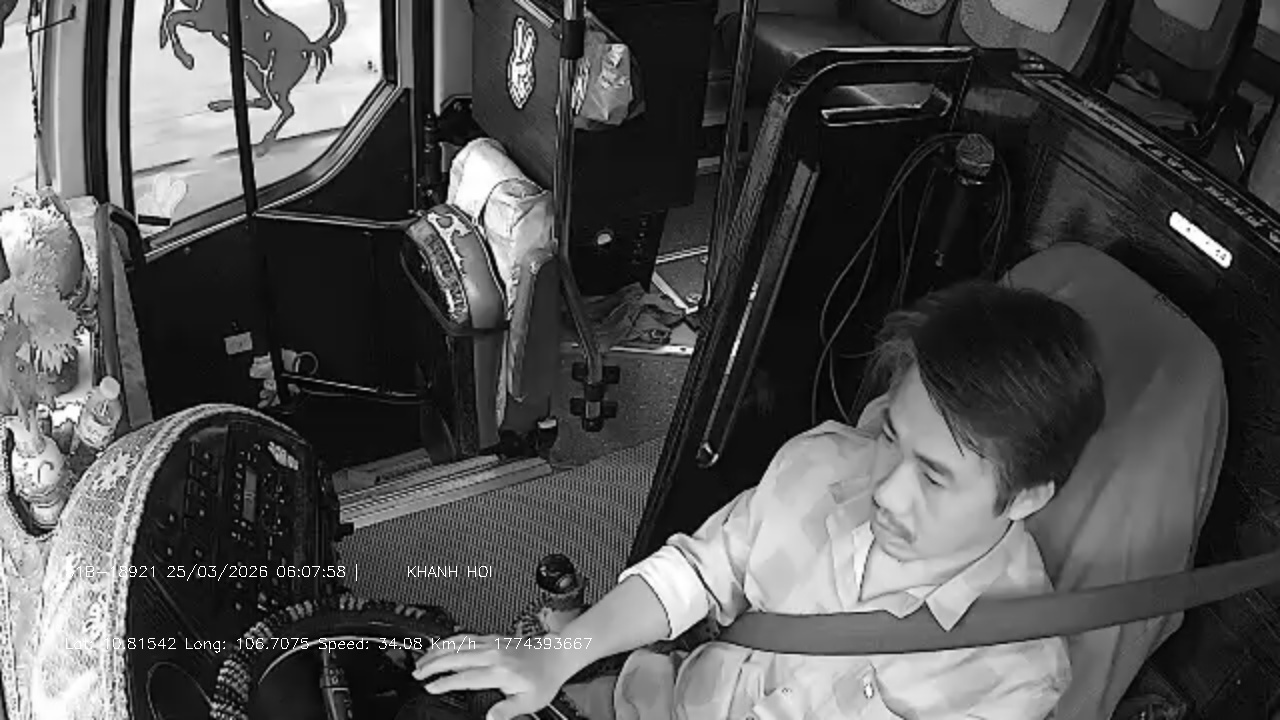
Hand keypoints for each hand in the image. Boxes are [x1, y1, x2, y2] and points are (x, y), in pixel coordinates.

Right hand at [412, 633, 577, 719]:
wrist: (556, 655)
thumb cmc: (543, 678)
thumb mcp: (529, 702)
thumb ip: (507, 711)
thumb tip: (490, 718)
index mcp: (499, 671)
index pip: (465, 677)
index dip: (444, 682)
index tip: (429, 687)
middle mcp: (493, 654)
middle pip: (455, 657)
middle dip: (433, 665)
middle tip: (416, 673)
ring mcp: (492, 644)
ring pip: (458, 644)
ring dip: (437, 651)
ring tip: (421, 660)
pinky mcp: (493, 638)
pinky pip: (466, 637)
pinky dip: (449, 641)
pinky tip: (440, 645)